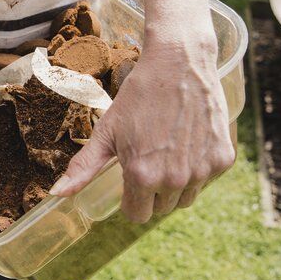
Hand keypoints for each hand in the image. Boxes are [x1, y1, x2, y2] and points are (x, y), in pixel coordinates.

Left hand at [48, 38, 234, 222]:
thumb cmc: (138, 96)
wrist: (179, 64)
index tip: (129, 178)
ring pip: (185, 198)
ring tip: (166, 151)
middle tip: (148, 158)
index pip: (136, 214)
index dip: (130, 199)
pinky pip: (207, 179)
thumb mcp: (106, 131)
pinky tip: (186, 142)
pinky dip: (197, 168)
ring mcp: (202, 171)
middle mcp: (174, 180)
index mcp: (142, 176)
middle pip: (161, 208)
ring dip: (175, 184)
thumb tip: (57, 194)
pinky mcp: (223, 159)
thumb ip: (83, 167)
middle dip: (151, 191)